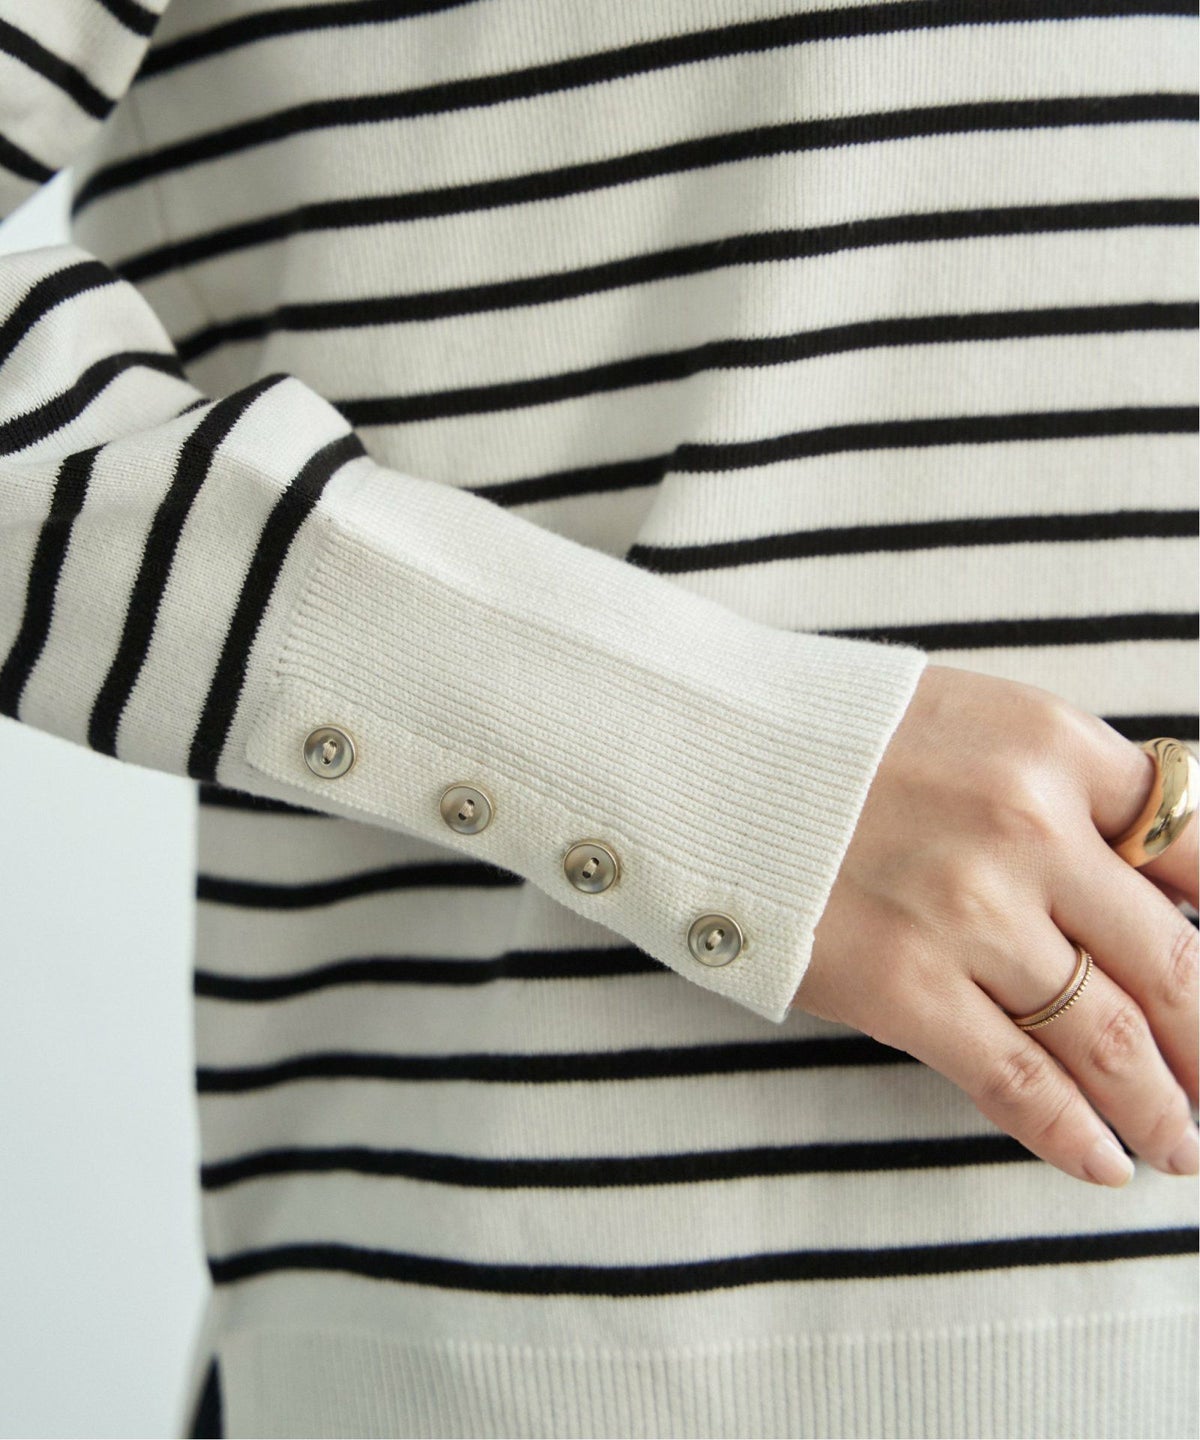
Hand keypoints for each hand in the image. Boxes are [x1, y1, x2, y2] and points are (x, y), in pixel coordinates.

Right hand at [796, 664, 1198, 1186]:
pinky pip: (1017, 1080)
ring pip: (1109, 1038)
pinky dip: (1073, 1133)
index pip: (1196, 851)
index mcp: (1054, 745)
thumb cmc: (830, 734)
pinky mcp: (901, 985)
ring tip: (1182, 1144)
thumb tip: (1152, 886)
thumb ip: (1064, 789)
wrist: (695, 754)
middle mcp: (1028, 829)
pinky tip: (1105, 1163)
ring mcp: (966, 913)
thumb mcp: (970, 718)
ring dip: (1163, 1107)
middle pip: (1173, 962)